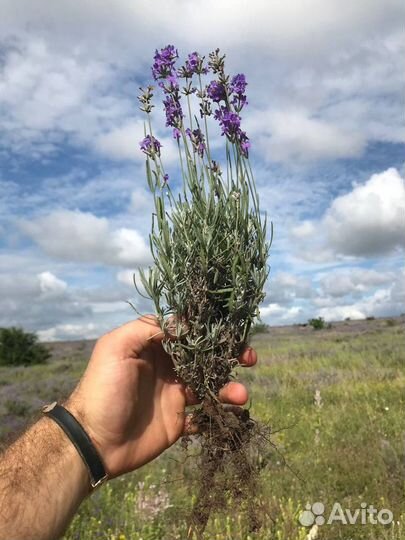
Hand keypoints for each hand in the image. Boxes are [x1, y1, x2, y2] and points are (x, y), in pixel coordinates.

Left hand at [67, 315, 257, 477]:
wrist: (94, 441)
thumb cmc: (104, 389)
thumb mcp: (116, 347)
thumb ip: (148, 329)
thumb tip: (185, 323)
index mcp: (155, 348)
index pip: (190, 333)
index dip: (211, 331)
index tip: (232, 332)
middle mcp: (168, 368)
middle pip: (206, 357)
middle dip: (229, 355)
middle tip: (249, 358)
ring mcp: (175, 394)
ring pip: (211, 385)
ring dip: (229, 387)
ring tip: (241, 395)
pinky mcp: (179, 421)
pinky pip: (206, 415)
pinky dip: (221, 413)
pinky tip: (231, 414)